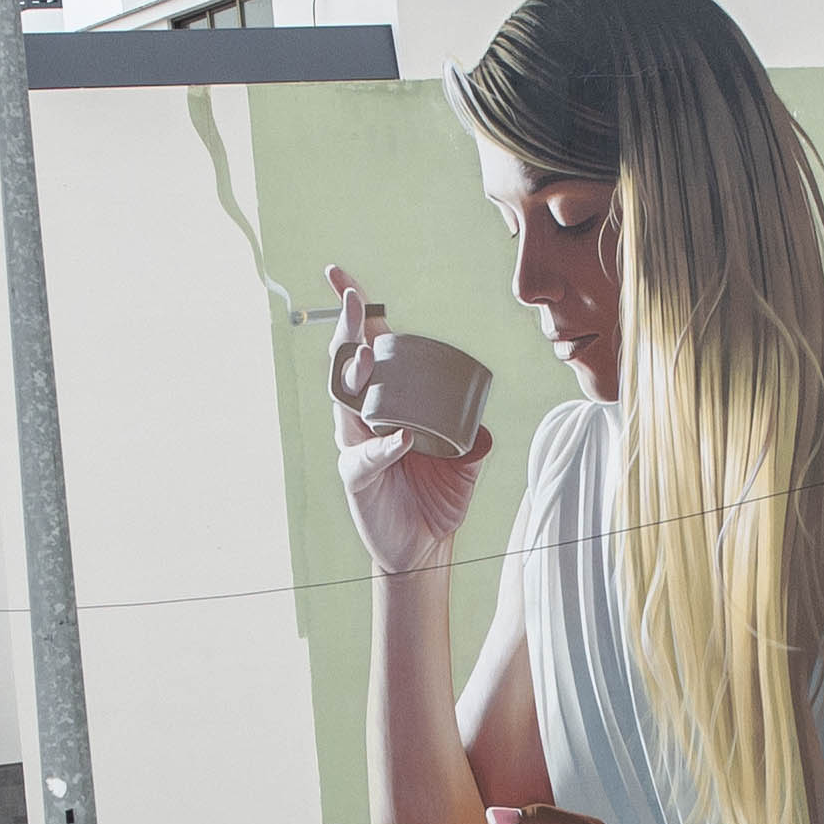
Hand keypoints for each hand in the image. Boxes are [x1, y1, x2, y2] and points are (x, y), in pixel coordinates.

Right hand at [326, 270, 486, 574]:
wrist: (424, 547)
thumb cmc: (438, 497)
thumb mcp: (466, 461)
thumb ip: (475, 439)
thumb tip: (484, 425)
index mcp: (388, 402)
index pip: (369, 348)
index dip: (356, 313)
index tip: (339, 277)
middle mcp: (364, 418)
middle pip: (348, 366)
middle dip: (348, 331)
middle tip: (351, 300)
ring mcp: (355, 444)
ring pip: (346, 403)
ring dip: (355, 376)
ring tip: (364, 355)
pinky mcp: (356, 476)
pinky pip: (367, 456)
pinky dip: (382, 447)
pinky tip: (400, 439)